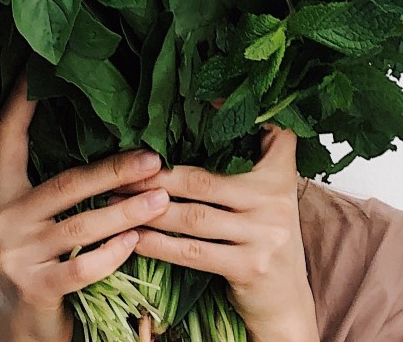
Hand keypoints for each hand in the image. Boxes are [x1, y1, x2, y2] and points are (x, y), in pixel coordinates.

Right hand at [0, 71, 172, 341]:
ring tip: (162, 201)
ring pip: (80, 225)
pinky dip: (113, 253)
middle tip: (155, 159)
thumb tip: (121, 151)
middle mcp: (1, 221)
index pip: (6, 139)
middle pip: (65, 183)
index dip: (19, 104)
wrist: (24, 334)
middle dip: (114, 169)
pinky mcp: (32, 288)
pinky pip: (81, 266)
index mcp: (2, 196)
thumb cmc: (44, 269)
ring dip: (126, 211)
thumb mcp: (41, 226)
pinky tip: (137, 241)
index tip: (36, 71)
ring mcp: (14, 256)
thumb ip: (62, 193)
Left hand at [114, 124, 319, 341]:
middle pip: (203, 180)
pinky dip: (159, 245)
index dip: (234, 116)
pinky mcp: (249, 267)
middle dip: (156, 176)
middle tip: (120, 172)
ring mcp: (264, 235)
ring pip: (193, 217)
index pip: (269, 136)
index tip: (201, 98)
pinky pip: (192, 252)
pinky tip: (134, 238)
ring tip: (115, 203)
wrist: (287, 303)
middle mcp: (275, 202)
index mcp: (280, 177)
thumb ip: (251, 163)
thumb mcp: (270, 199)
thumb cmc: (266, 242)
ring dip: (148, 210)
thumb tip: (209, 114)